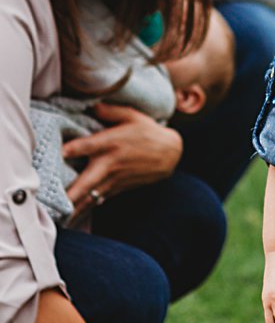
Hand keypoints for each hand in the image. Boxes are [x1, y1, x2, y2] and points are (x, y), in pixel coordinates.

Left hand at [63, 103, 182, 211]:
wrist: (170, 153)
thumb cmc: (148, 132)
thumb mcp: (133, 116)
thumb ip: (111, 111)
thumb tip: (92, 105)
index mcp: (112, 142)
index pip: (89, 145)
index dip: (74, 148)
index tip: (61, 152)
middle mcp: (110, 163)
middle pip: (87, 180)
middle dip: (72, 192)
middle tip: (56, 203)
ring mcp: (114, 178)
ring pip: (91, 195)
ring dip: (76, 207)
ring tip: (60, 217)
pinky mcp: (117, 187)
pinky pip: (98, 199)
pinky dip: (86, 208)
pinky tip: (74, 217)